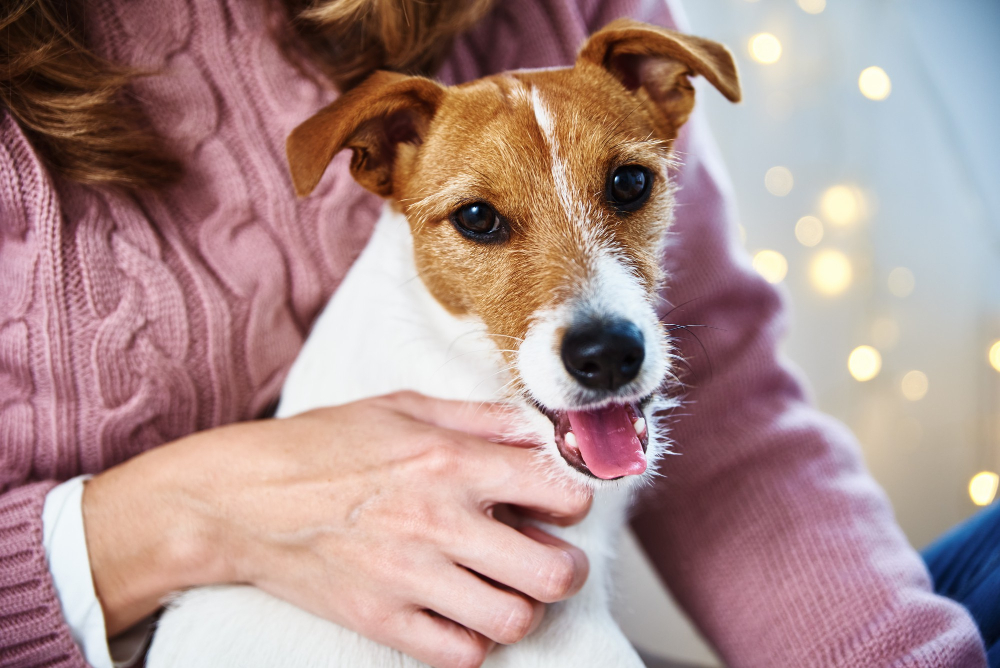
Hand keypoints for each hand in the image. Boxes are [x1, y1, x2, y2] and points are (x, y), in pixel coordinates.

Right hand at [83, 391, 592, 667]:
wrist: (242, 499)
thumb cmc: (323, 445)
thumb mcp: (404, 406)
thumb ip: (479, 418)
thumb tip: (539, 431)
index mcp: (450, 462)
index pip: (559, 493)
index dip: (573, 501)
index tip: (561, 504)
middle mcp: (439, 523)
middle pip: (552, 573)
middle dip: (567, 568)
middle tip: (553, 558)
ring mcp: (410, 578)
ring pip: (514, 620)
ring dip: (523, 606)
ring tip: (506, 586)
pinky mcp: (381, 620)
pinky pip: (460, 655)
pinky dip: (474, 640)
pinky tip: (462, 612)